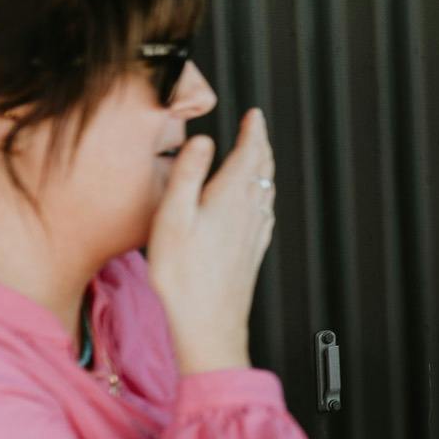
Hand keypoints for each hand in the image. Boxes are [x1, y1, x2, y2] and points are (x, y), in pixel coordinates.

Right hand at [146, 109, 276, 375]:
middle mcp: (249, 212)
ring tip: (259, 156)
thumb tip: (204, 140)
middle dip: (260, 144)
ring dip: (263, 167)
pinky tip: (259, 202)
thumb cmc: (183, 275)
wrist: (209, 324)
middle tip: (258, 127)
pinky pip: (264, 212)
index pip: (250, 153)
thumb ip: (188, 174)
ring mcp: (255, 232)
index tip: (255, 114)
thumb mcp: (172, 217)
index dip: (253, 131)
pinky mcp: (253, 251)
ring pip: (265, 190)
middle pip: (262, 169)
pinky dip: (263, 194)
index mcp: (230, 198)